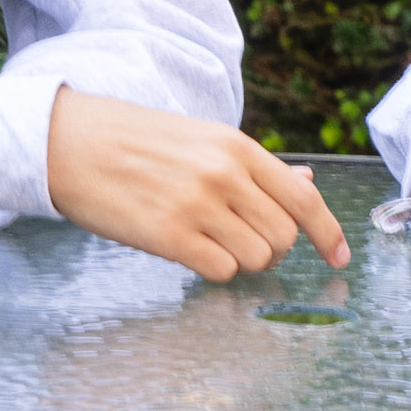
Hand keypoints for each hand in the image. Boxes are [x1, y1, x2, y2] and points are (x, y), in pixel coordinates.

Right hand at [47, 88, 355, 280]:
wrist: (69, 142)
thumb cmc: (135, 140)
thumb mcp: (202, 139)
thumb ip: (254, 167)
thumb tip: (306, 182)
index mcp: (237, 147)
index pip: (304, 197)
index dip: (329, 233)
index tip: (340, 258)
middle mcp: (225, 175)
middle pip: (284, 235)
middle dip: (273, 249)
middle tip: (241, 242)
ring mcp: (198, 206)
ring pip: (257, 257)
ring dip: (242, 261)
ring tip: (210, 244)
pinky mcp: (169, 235)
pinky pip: (220, 271)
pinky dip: (213, 270)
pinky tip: (189, 251)